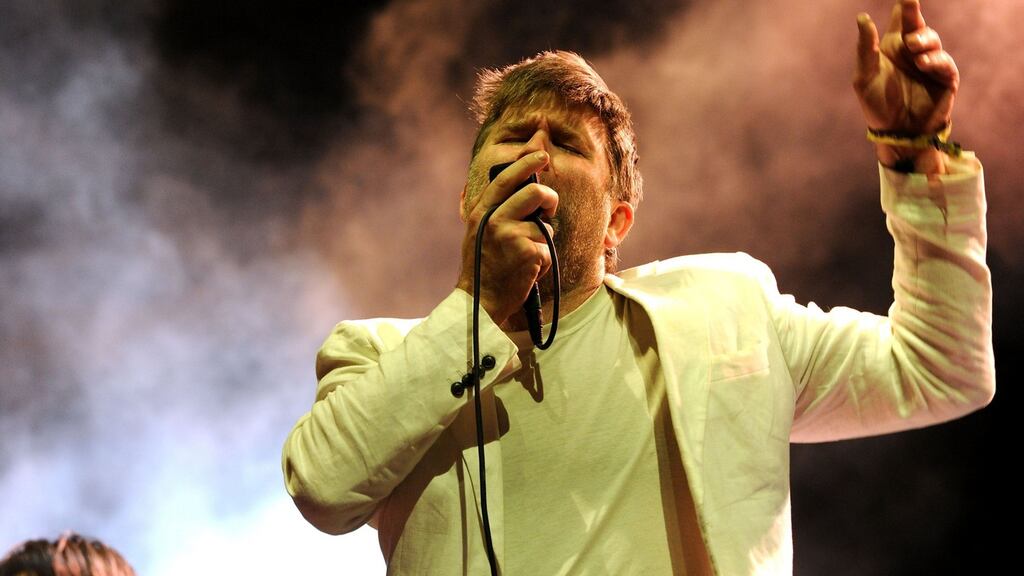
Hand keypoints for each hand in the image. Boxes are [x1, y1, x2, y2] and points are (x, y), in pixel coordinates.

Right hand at [456, 152, 556, 326]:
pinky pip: (547, 249)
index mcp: (481, 213)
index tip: (542, 155)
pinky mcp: (527, 252)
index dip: (526, 163)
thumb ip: (495, 211)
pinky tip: (527, 270)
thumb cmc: (483, 267)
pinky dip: (543, 262)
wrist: (479, 301)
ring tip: (526, 256)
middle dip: (550, 199)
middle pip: (535, 192)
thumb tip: (523, 189)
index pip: (505, 179)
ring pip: (544, 226)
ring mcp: (510, 235)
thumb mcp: (478, 233)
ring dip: (542, 241)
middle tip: (549, 208)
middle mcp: (494, 220)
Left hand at [854, 0, 958, 172]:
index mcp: (893, 46)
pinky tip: (923, 63)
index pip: (900, 18)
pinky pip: (944, 62)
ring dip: (923, 40)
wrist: (895, 132)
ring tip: (913, 47)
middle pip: (917, 22)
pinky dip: (934, 60)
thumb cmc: (877, 105)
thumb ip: (865, 49)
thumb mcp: (864, 77)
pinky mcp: (945, 77)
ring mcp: (930, 62)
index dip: (903, 5)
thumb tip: (863, 18)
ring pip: (932, 39)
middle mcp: (913, 50)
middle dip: (913, 10)